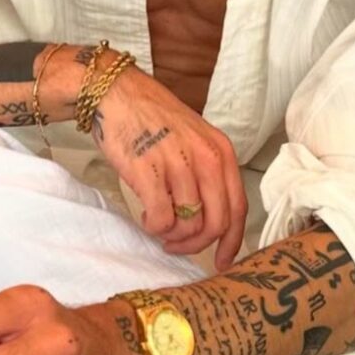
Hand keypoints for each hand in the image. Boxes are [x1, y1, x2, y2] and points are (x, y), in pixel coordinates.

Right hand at [93, 61, 247, 270]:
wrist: (116, 94)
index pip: (238, 208)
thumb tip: (209, 220)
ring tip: (158, 224)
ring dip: (171, 235)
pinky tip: (145, 215)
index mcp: (221, 152)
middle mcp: (206, 159)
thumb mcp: (194, 140)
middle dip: (197, 245)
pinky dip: (153, 227)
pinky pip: (160, 219)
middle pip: (216, 223)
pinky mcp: (150, 172)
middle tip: (177, 246)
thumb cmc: (152, 120)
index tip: (221, 260)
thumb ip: (207, 174)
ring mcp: (179, 165)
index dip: (232, 242)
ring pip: (188, 226)